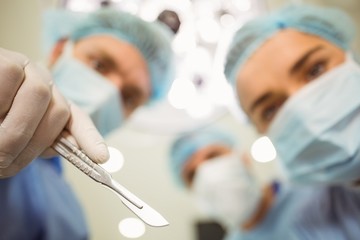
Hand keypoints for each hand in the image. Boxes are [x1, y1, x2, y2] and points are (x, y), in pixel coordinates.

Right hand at [0, 48, 108, 177]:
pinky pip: (9, 78)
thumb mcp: (12, 133)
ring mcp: (23, 68)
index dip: (90, 137)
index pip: (75, 119)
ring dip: (14, 126)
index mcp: (47, 102)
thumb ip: (39, 142)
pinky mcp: (3, 59)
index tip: (101, 157)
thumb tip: (72, 150)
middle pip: (59, 109)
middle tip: (3, 159)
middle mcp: (41, 82)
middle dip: (33, 141)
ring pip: (40, 94)